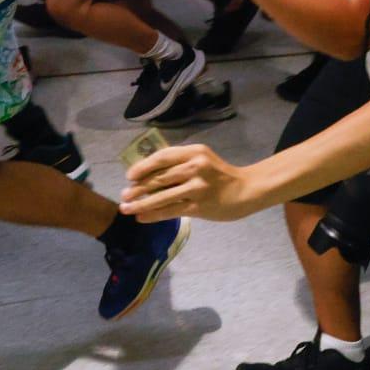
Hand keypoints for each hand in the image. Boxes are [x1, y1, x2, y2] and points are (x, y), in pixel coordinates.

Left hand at [119, 143, 258, 221]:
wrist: (246, 190)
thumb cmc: (220, 175)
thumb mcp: (202, 159)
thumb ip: (180, 163)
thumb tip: (148, 174)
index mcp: (194, 152)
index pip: (162, 157)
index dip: (143, 166)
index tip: (129, 176)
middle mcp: (195, 167)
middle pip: (160, 177)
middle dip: (138, 188)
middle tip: (123, 195)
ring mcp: (197, 187)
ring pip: (162, 196)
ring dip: (141, 203)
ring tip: (127, 208)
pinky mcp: (199, 206)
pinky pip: (171, 210)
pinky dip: (154, 214)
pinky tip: (142, 217)